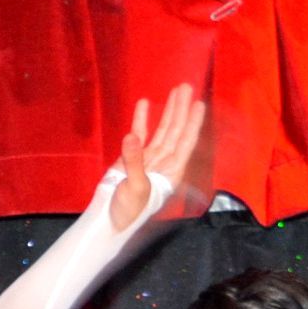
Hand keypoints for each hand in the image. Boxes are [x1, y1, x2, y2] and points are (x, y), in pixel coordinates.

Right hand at [110, 84, 205, 232]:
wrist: (108, 220)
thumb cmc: (128, 211)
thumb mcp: (135, 188)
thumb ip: (134, 161)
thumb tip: (131, 136)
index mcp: (171, 172)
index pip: (185, 143)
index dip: (192, 124)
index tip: (199, 105)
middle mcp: (164, 164)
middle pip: (175, 132)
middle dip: (181, 110)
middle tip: (186, 88)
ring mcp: (149, 160)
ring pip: (162, 131)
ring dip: (168, 112)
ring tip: (175, 91)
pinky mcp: (132, 158)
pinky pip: (140, 135)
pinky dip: (142, 120)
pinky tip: (145, 104)